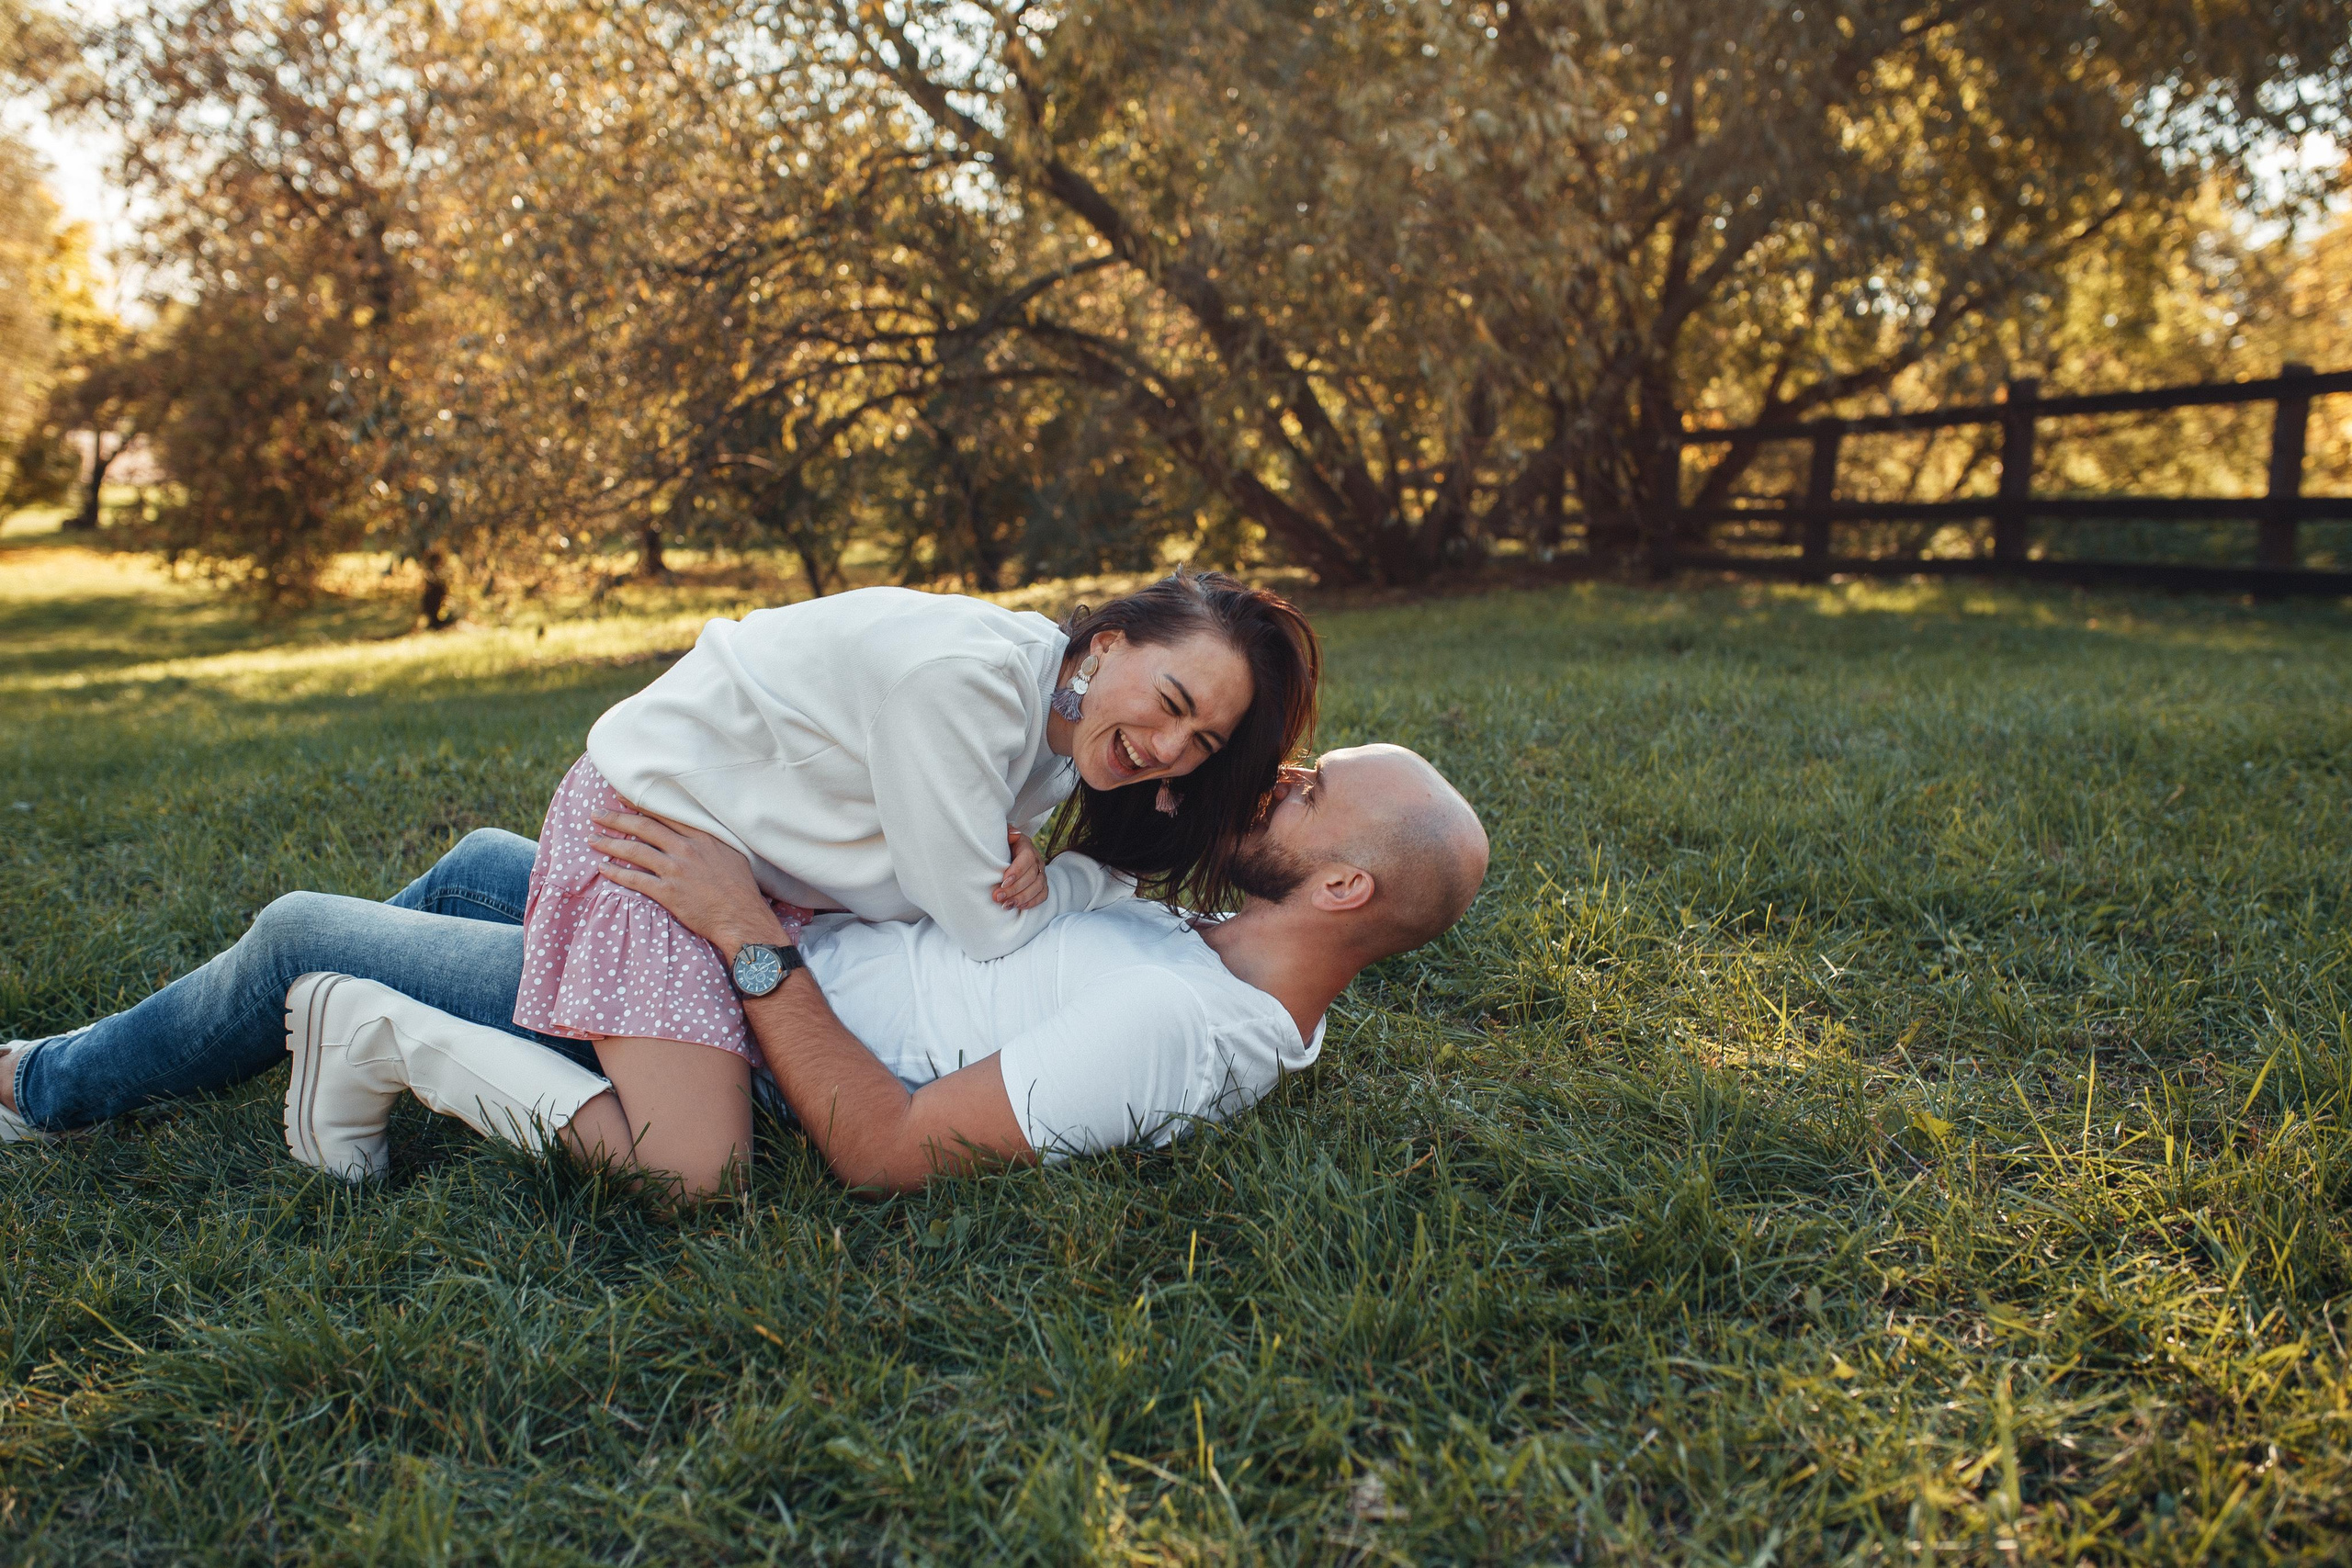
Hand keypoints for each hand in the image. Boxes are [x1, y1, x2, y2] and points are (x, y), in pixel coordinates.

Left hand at [589, 808, 786, 955]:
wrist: (742, 917)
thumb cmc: (740, 887)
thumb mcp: (731, 852)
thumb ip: (709, 839)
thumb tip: (694, 830)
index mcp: (702, 836)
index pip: (664, 814)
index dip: (639, 805)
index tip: (620, 798)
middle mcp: (686, 849)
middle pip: (643, 827)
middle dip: (616, 819)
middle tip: (596, 814)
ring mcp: (676, 870)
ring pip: (634, 851)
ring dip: (609, 844)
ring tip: (592, 839)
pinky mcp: (668, 893)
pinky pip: (635, 880)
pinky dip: (616, 873)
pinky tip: (603, 868)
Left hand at [992, 827, 1046, 910]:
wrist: (1006, 851)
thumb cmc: (1001, 844)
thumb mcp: (1001, 835)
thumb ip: (1006, 833)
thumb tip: (1013, 835)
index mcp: (1026, 846)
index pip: (1027, 858)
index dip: (1017, 871)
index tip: (1003, 881)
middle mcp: (1037, 859)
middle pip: (1031, 875)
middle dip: (1014, 888)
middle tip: (997, 897)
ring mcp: (1041, 873)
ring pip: (1038, 887)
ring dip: (1022, 898)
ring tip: (1006, 905)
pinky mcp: (1042, 884)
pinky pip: (1043, 894)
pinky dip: (1033, 902)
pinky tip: (1020, 907)